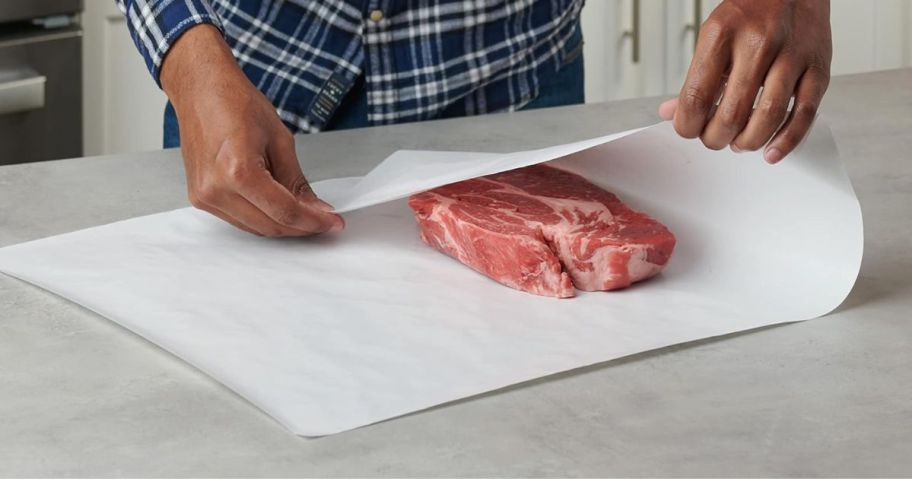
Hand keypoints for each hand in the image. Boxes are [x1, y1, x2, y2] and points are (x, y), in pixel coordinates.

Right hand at [161, 25, 342, 235]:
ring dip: (283, 224)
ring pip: (255, 228)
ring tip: (304, 210)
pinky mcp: (200, 198)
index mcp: (238, 171)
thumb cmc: (236, 102)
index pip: (284, 211)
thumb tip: (316, 208)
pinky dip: (262, 217)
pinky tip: (278, 205)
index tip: (333, 222)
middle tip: (324, 218)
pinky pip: (239, 219)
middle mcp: (216, 189)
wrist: (201, 89)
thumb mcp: (280, 140)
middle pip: (270, 225)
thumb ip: (297, 181)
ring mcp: (204, 196)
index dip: (313, 221)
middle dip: (301, 226)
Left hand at [658, 0, 831, 163]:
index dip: (687, 125)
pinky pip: (804, 113)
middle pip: (732, 113)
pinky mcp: (819, 67)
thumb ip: (694, 78)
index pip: (696, 96)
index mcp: (722, 34)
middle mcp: (758, 43)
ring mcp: (791, 55)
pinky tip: (772, 152)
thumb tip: (671, 114)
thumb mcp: (713, 36)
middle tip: (715, 139)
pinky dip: (787, 140)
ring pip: (768, 117)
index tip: (688, 130)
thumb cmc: (750, 14)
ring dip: (748, 142)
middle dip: (716, 138)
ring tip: (739, 143)